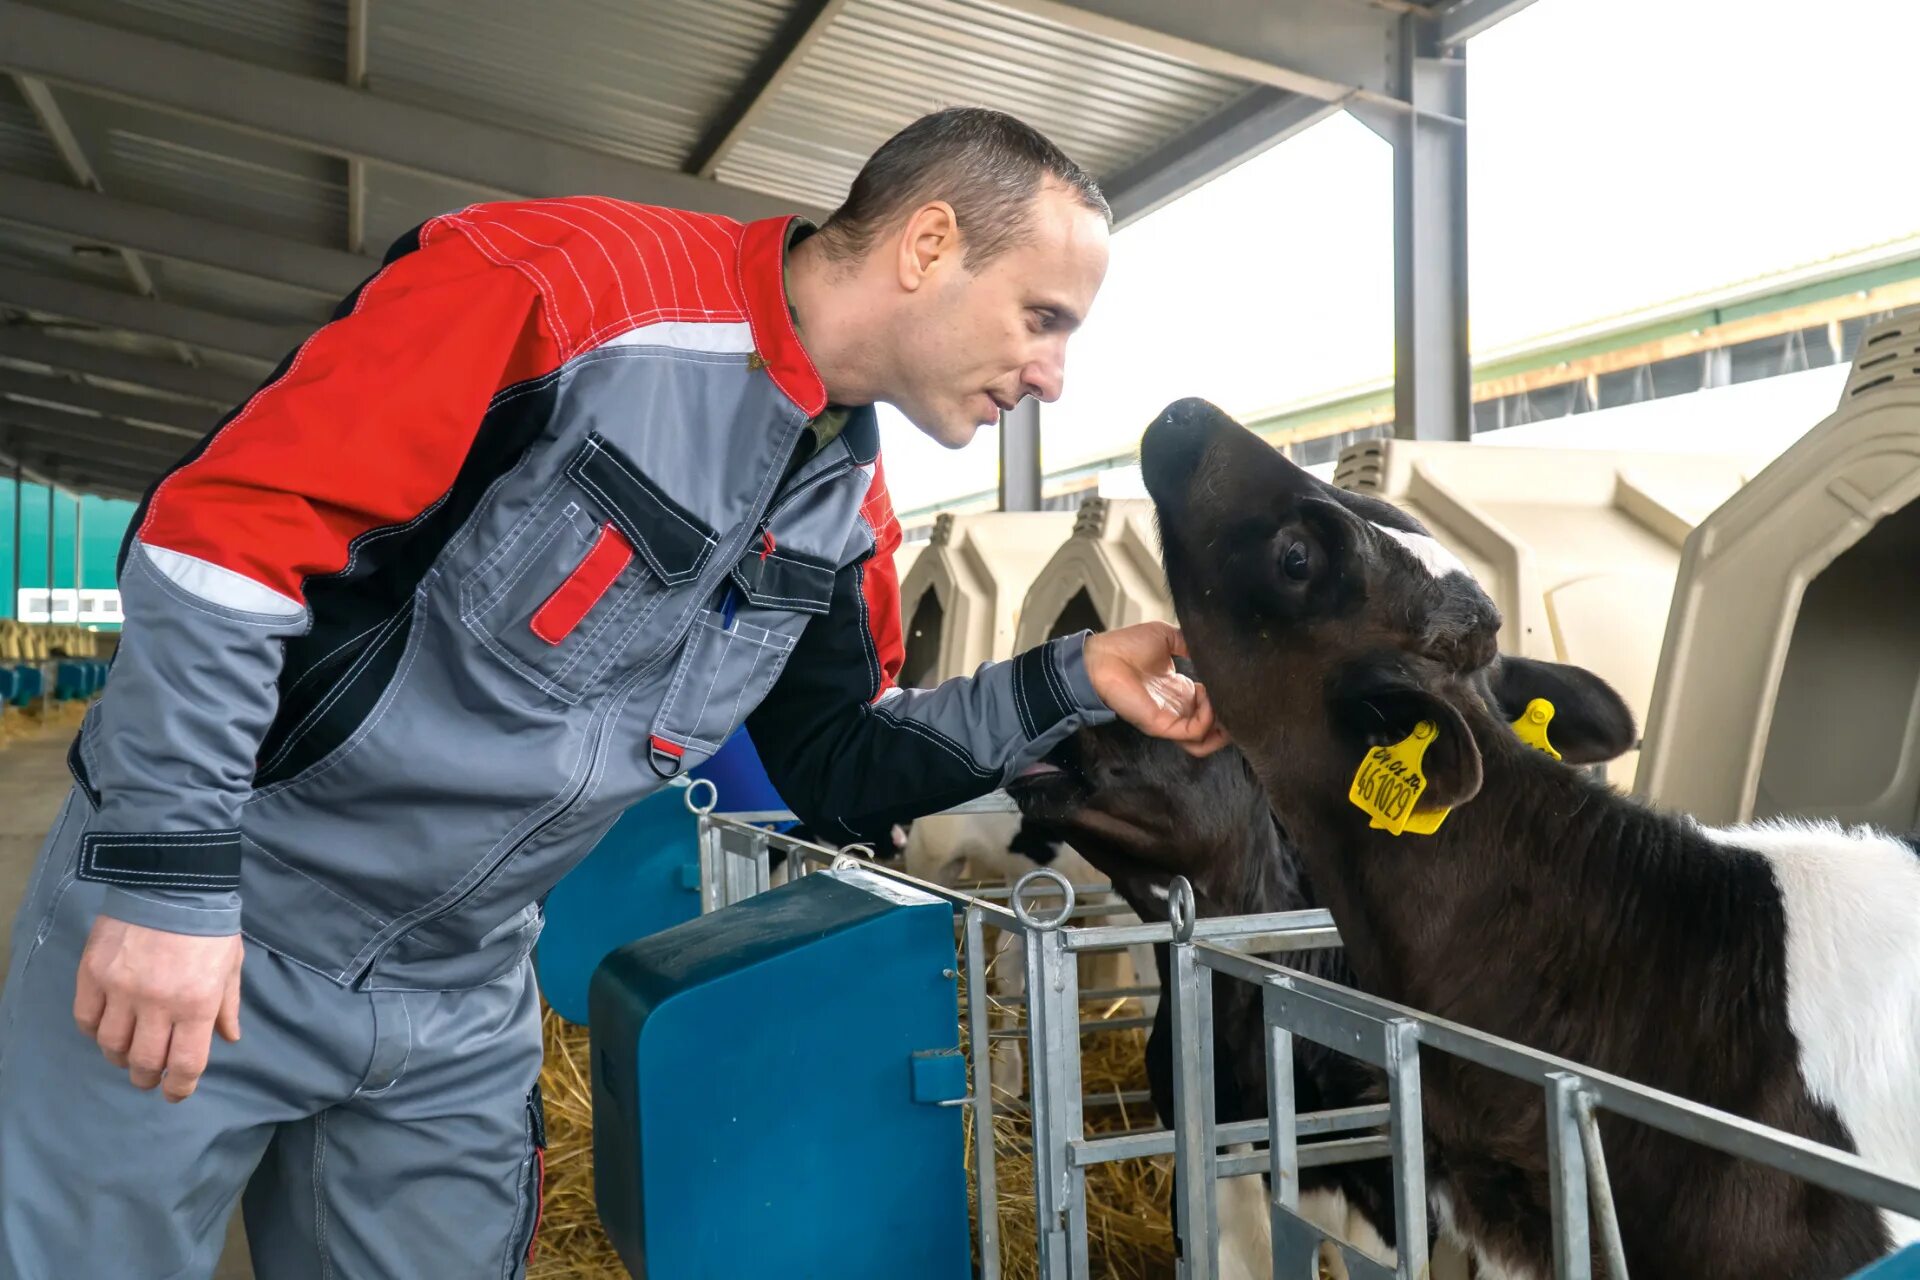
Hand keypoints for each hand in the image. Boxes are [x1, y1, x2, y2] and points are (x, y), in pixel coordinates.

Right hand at [73, 916, 242, 1102]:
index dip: (179, 1088)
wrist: (172, 880)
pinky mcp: (94, 975)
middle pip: (145, 1062)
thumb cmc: (209, 924)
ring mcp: (121, 990)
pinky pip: (86, 1019)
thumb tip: (228, 1038)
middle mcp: (157, 1003)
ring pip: (111, 1046)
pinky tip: (106, 1027)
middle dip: (148, 1077)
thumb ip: (227, 1005)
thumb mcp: (231, 963)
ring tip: (128, 1053)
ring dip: (120, 1057)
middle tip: (150, 1076)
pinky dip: (94, 1031)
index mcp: (197, 1003)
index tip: (175, 1094)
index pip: (185, 1064)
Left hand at [1083, 622, 1229, 756]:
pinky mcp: (1162, 724)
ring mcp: (1171, 718)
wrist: (1102, 656)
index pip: (1212, 706)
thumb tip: (1212, 646)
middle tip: (1237, 699)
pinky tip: (1208, 698)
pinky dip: (1209, 718)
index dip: (1226, 697)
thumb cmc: (1127, 646)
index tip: (1233, 681)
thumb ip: (1190, 644)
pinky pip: (1195, 732)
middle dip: (1230, 718)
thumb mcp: (1168, 638)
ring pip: (1207, 740)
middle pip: (1213, 729)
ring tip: (1225, 701)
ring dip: (1223, 723)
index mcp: (1180, 691)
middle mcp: (1178, 708)